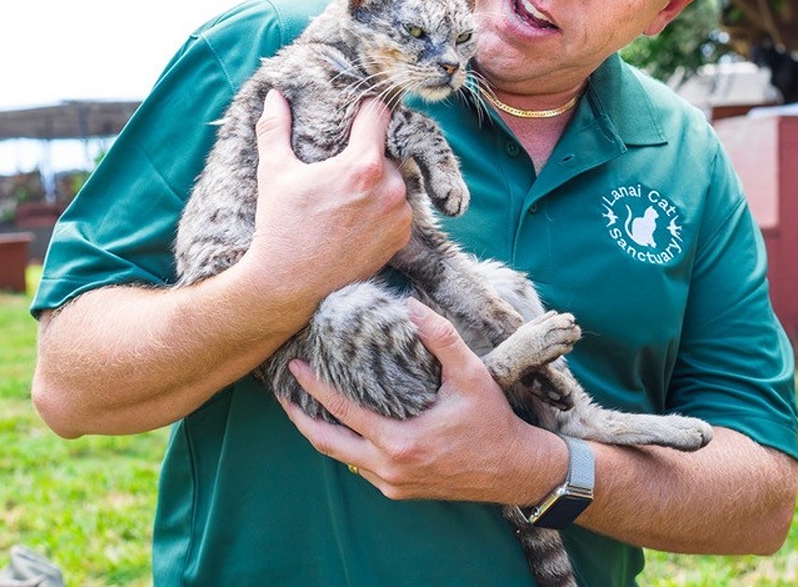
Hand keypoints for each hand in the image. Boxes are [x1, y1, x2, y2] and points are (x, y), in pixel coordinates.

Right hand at [245, 90, 413, 298]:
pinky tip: (355, 217)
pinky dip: (382, 207)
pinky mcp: (401, 238)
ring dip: (376, 180)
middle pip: (386, 149)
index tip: (352, 112)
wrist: (289, 285)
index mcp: (362, 165)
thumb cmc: (280, 226)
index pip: (378, 113)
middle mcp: (390, 188)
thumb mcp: (274, 172)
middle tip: (340, 162)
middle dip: (366, 150)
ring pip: (395, 179)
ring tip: (346, 194)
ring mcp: (400, 215)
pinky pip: (398, 208)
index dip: (364, 108)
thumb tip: (275, 95)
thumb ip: (276, 127)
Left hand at [282, 299, 562, 505]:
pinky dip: (346, 447)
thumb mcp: (471, 375)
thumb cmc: (492, 421)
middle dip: (300, 418)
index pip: (343, 411)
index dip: (314, 388)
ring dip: (322, 433)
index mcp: (400, 441)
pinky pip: (361, 468)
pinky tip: (344, 427)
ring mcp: (392, 484)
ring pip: (341, 458)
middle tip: (282, 393)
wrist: (514, 469)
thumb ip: (441, 339)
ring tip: (306, 407)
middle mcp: (389, 468)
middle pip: (327, 443)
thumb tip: (411, 306)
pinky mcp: (399, 491)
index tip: (294, 367)